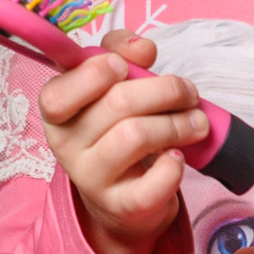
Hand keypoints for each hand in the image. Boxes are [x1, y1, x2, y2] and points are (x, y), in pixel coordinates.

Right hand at [37, 29, 202, 253]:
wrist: (120, 194)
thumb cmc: (115, 126)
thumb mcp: (111, 84)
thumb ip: (121, 54)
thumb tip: (142, 47)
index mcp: (57, 111)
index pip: (57, 94)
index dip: (95, 73)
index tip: (124, 67)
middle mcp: (66, 145)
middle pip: (116, 104)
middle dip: (165, 90)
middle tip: (188, 93)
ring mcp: (91, 179)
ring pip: (136, 136)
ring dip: (177, 123)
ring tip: (197, 122)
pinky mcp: (121, 205)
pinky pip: (152, 184)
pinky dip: (173, 166)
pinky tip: (178, 157)